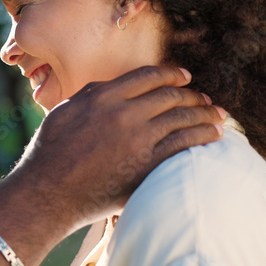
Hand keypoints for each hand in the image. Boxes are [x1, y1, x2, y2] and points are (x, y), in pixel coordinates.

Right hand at [2, 65, 224, 235]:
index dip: (171, 74)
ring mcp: (138, 139)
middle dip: (192, 94)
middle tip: (204, 98)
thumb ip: (92, 95)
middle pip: (170, 95)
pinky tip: (214, 136)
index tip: (184, 77)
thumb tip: (115, 86)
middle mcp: (124, 112)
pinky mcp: (147, 165)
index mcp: (103, 95)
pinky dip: (203, 137)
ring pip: (183, 118)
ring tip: (218, 116)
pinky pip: (185, 145)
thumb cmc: (50, 153)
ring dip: (205, 114)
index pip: (148, 76)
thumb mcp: (65, 112)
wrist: (47, 192)